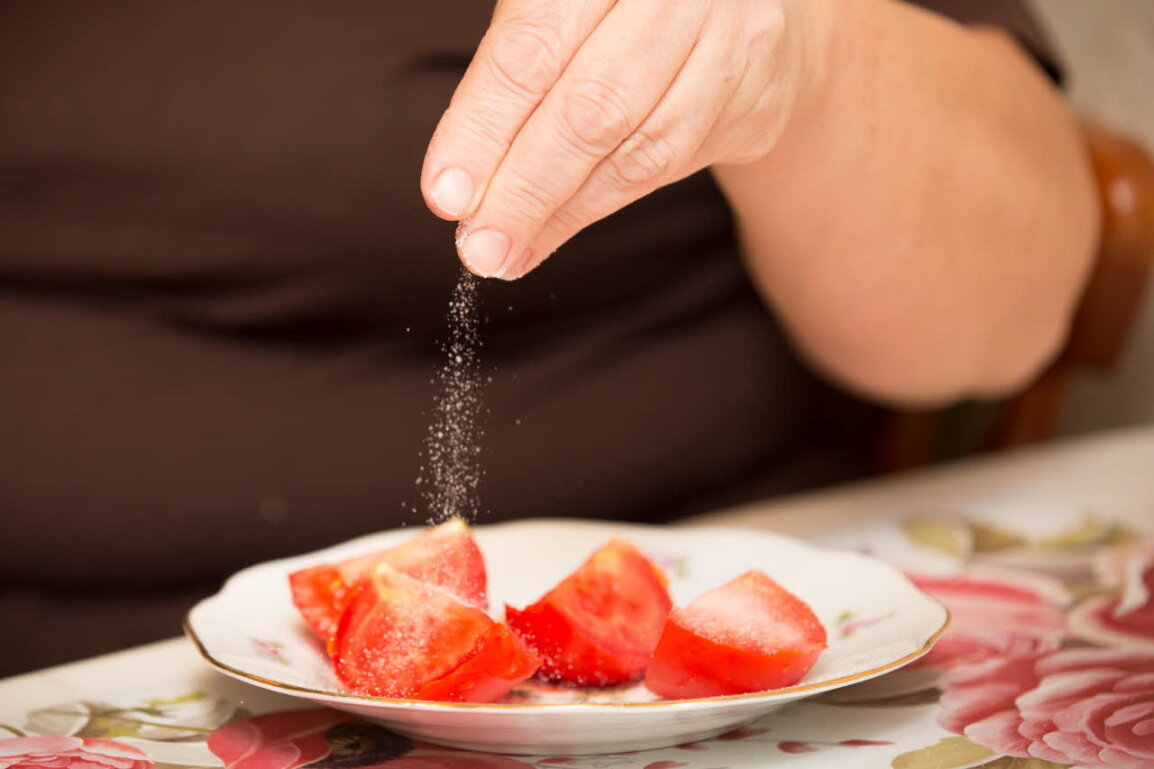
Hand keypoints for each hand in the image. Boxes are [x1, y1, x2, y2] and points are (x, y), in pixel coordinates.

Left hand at [420, 0, 821, 278]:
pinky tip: (551, 235)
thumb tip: (460, 187)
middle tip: (478, 248)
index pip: (533, 49)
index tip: (446, 194)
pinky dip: (599, 209)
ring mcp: (731, 43)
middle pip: (592, 108)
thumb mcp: (557, 9)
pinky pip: (668, 168)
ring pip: (637, 150)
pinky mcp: (756, 101)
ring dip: (560, 213)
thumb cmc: (616, 8)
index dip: (484, 127)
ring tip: (505, 254)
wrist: (737, 6)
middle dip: (524, 190)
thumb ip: (511, 77)